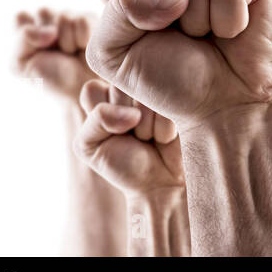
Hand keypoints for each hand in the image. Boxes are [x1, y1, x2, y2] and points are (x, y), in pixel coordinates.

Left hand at [13, 9, 94, 101]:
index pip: (21, 17)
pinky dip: (82, 38)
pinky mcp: (92, 19)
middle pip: (43, 11)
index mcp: (28, 29)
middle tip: (56, 53)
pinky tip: (84, 48)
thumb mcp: (20, 65)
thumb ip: (22, 40)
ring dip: (67, 40)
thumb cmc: (50, 79)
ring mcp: (71, 17)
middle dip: (48, 36)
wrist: (82, 89)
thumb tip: (51, 29)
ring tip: (71, 53)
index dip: (29, 33)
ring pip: (64, 16)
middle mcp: (49, 19)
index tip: (36, 51)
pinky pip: (82, 21)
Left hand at [74, 79, 182, 194]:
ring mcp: (158, 91)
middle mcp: (131, 87)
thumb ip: (95, 121)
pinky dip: (163, 131)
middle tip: (133, 137)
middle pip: (119, 89)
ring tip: (150, 138)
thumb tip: (132, 113)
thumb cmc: (123, 164)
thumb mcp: (90, 147)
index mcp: (104, 96)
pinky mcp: (181, 100)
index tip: (108, 132)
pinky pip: (166, 110)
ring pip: (143, 98)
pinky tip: (165, 137)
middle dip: (123, 121)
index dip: (99, 113)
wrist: (160, 183)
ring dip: (145, 127)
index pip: (92, 90)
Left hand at [86, 0, 271, 128]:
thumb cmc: (170, 82)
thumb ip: (118, 13)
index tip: (137, 27)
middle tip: (178, 32)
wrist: (225, 104)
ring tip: (206, 34)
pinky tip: (233, 30)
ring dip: (198, 16)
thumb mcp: (115, 57)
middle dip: (162, 4)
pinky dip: (230, 18)